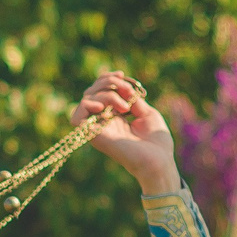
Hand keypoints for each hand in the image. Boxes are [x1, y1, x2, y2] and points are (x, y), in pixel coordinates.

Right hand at [72, 71, 179, 194]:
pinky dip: (88, 105)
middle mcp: (103, 121)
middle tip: (129, 91)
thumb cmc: (157, 142)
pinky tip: (107, 108)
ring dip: (106, 93)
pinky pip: (77, 117)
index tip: (123, 75)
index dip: (108, 78)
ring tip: (126, 106)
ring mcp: (98, 129)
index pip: (100, 91)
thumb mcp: (146, 112)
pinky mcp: (94, 136)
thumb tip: (120, 87)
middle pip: (91, 92)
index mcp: (115, 116)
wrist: (159, 161)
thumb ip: (131, 99)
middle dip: (109, 82)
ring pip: (86, 100)